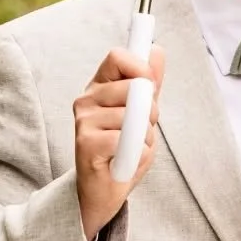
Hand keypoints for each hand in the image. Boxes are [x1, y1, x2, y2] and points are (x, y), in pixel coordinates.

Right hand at [74, 45, 165, 240]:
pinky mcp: (86, 143)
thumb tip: (156, 50)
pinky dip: (137, 153)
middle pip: (133, 87)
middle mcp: (86, 100)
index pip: (118, 56)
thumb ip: (149, 83)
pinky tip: (125, 161)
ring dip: (145, 137)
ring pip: (134, 116)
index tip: (151, 84)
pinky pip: (127, 139)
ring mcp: (83, 121)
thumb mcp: (142, 113)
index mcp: (99, 87)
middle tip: (142, 129)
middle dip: (151, 111)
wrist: (104, 190)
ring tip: (131, 148)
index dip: (141, 67)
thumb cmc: (123, 149)